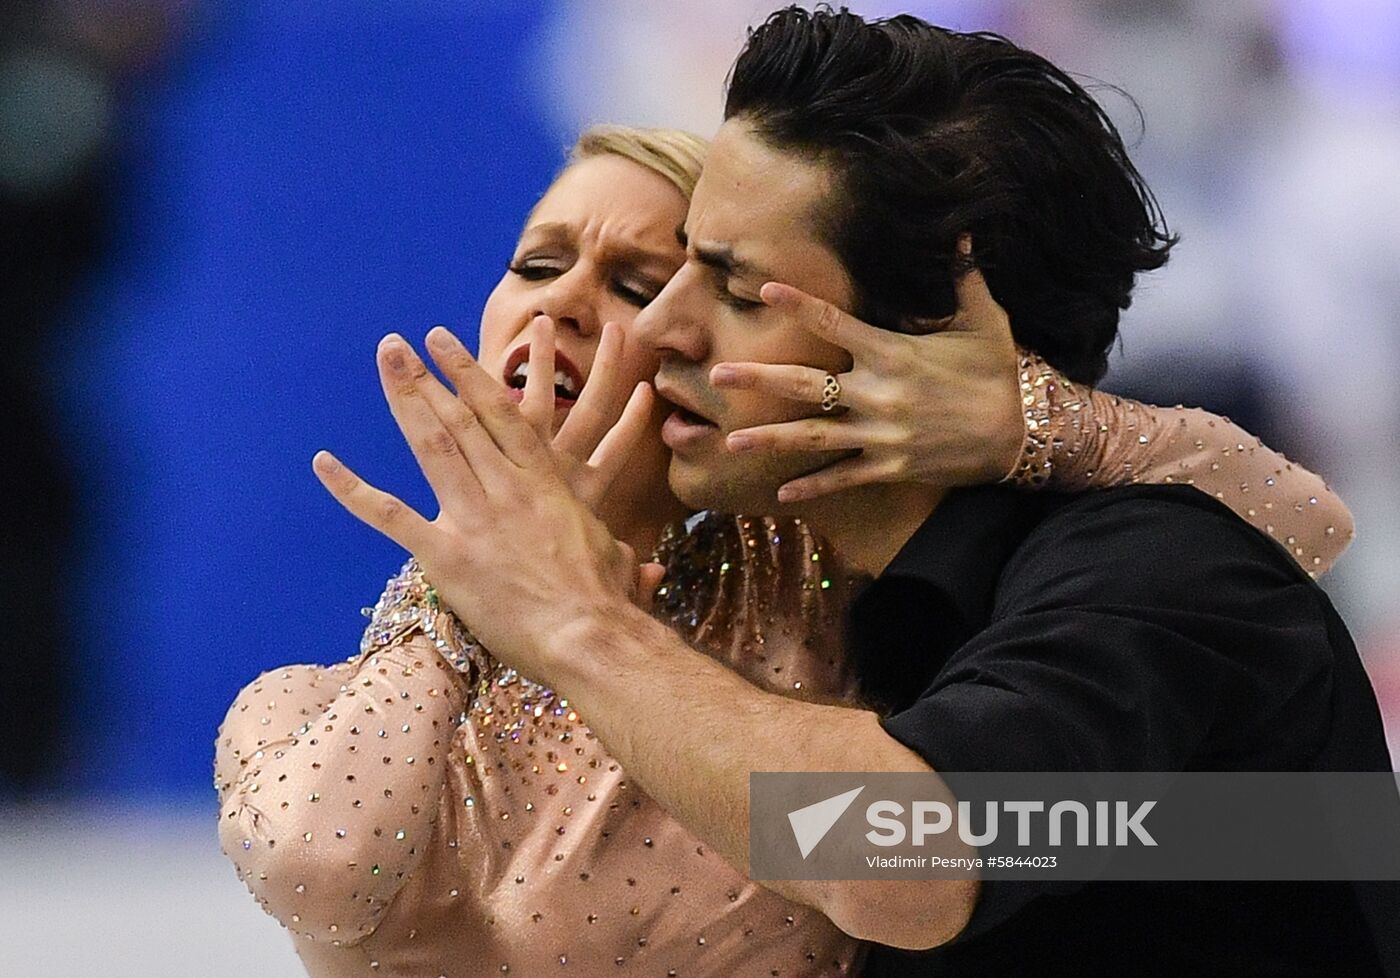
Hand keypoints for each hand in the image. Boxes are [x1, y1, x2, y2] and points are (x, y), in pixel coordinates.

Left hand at [311, 329, 654, 673]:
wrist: (590, 634)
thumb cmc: (607, 601)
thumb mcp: (615, 562)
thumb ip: (618, 555)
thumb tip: (643, 570)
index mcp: (544, 484)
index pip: (503, 415)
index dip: (470, 376)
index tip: (445, 345)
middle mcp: (507, 488)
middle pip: (460, 419)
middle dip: (426, 377)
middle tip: (395, 344)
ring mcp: (475, 518)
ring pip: (432, 446)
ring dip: (404, 400)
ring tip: (383, 364)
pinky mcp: (447, 555)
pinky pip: (390, 516)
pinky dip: (353, 489)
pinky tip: (324, 463)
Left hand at [713, 252, 1021, 502]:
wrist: (1022, 434)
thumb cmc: (998, 373)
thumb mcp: (985, 322)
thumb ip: (963, 280)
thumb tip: (963, 232)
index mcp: (893, 352)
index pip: (834, 322)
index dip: (798, 304)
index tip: (763, 288)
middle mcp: (879, 393)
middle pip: (805, 384)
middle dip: (758, 380)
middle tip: (715, 376)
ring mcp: (881, 434)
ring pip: (813, 437)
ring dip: (769, 439)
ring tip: (729, 440)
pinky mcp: (890, 466)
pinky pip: (843, 477)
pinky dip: (812, 486)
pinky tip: (779, 493)